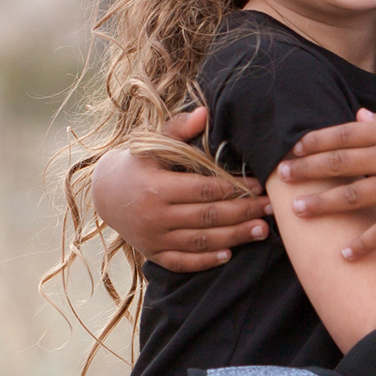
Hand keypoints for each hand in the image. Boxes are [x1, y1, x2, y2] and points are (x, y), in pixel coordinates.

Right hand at [91, 108, 269, 272]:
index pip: (204, 190)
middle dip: (243, 213)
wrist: (104, 193)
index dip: (234, 189)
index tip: (259, 186)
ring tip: (261, 230)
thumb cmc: (137, 163)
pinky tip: (230, 254)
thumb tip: (205, 113)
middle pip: (208, 217)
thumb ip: (179, 129)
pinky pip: (183, 262)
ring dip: (234, 237)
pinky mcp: (153, 254)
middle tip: (270, 209)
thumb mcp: (152, 143)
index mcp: (156, 187)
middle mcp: (155, 216)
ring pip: (200, 242)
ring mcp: (154, 238)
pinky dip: (206, 261)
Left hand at [277, 108, 375, 255]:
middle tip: (281, 180)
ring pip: (353, 196)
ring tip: (298, 213)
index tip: (293, 150)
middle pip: (338, 164)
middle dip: (306, 172)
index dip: (314, 143)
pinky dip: (363, 244)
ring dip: (322, 205)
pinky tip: (345, 254)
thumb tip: (359, 116)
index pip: (342, 134)